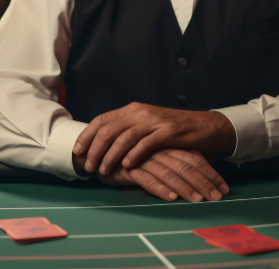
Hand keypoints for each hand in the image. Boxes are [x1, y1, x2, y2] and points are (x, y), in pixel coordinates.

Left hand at [74, 102, 235, 175]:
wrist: (201, 126)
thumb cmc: (170, 129)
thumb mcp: (145, 124)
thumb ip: (126, 129)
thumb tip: (102, 143)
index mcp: (132, 109)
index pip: (102, 120)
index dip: (87, 135)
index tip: (77, 150)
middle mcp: (139, 112)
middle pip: (108, 130)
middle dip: (95, 149)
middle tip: (88, 165)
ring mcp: (153, 121)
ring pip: (124, 138)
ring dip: (110, 156)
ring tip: (103, 170)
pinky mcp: (167, 132)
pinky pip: (145, 144)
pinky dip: (133, 155)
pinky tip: (126, 166)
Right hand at [96, 148, 229, 201]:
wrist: (101, 151)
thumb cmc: (134, 157)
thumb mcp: (157, 158)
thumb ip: (175, 162)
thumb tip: (199, 176)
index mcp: (169, 147)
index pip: (195, 159)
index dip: (210, 174)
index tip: (224, 188)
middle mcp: (160, 151)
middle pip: (186, 166)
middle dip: (204, 183)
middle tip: (217, 198)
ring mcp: (145, 159)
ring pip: (170, 173)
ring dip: (186, 187)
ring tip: (199, 199)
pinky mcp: (130, 168)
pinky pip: (147, 179)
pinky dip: (160, 188)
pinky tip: (171, 197)